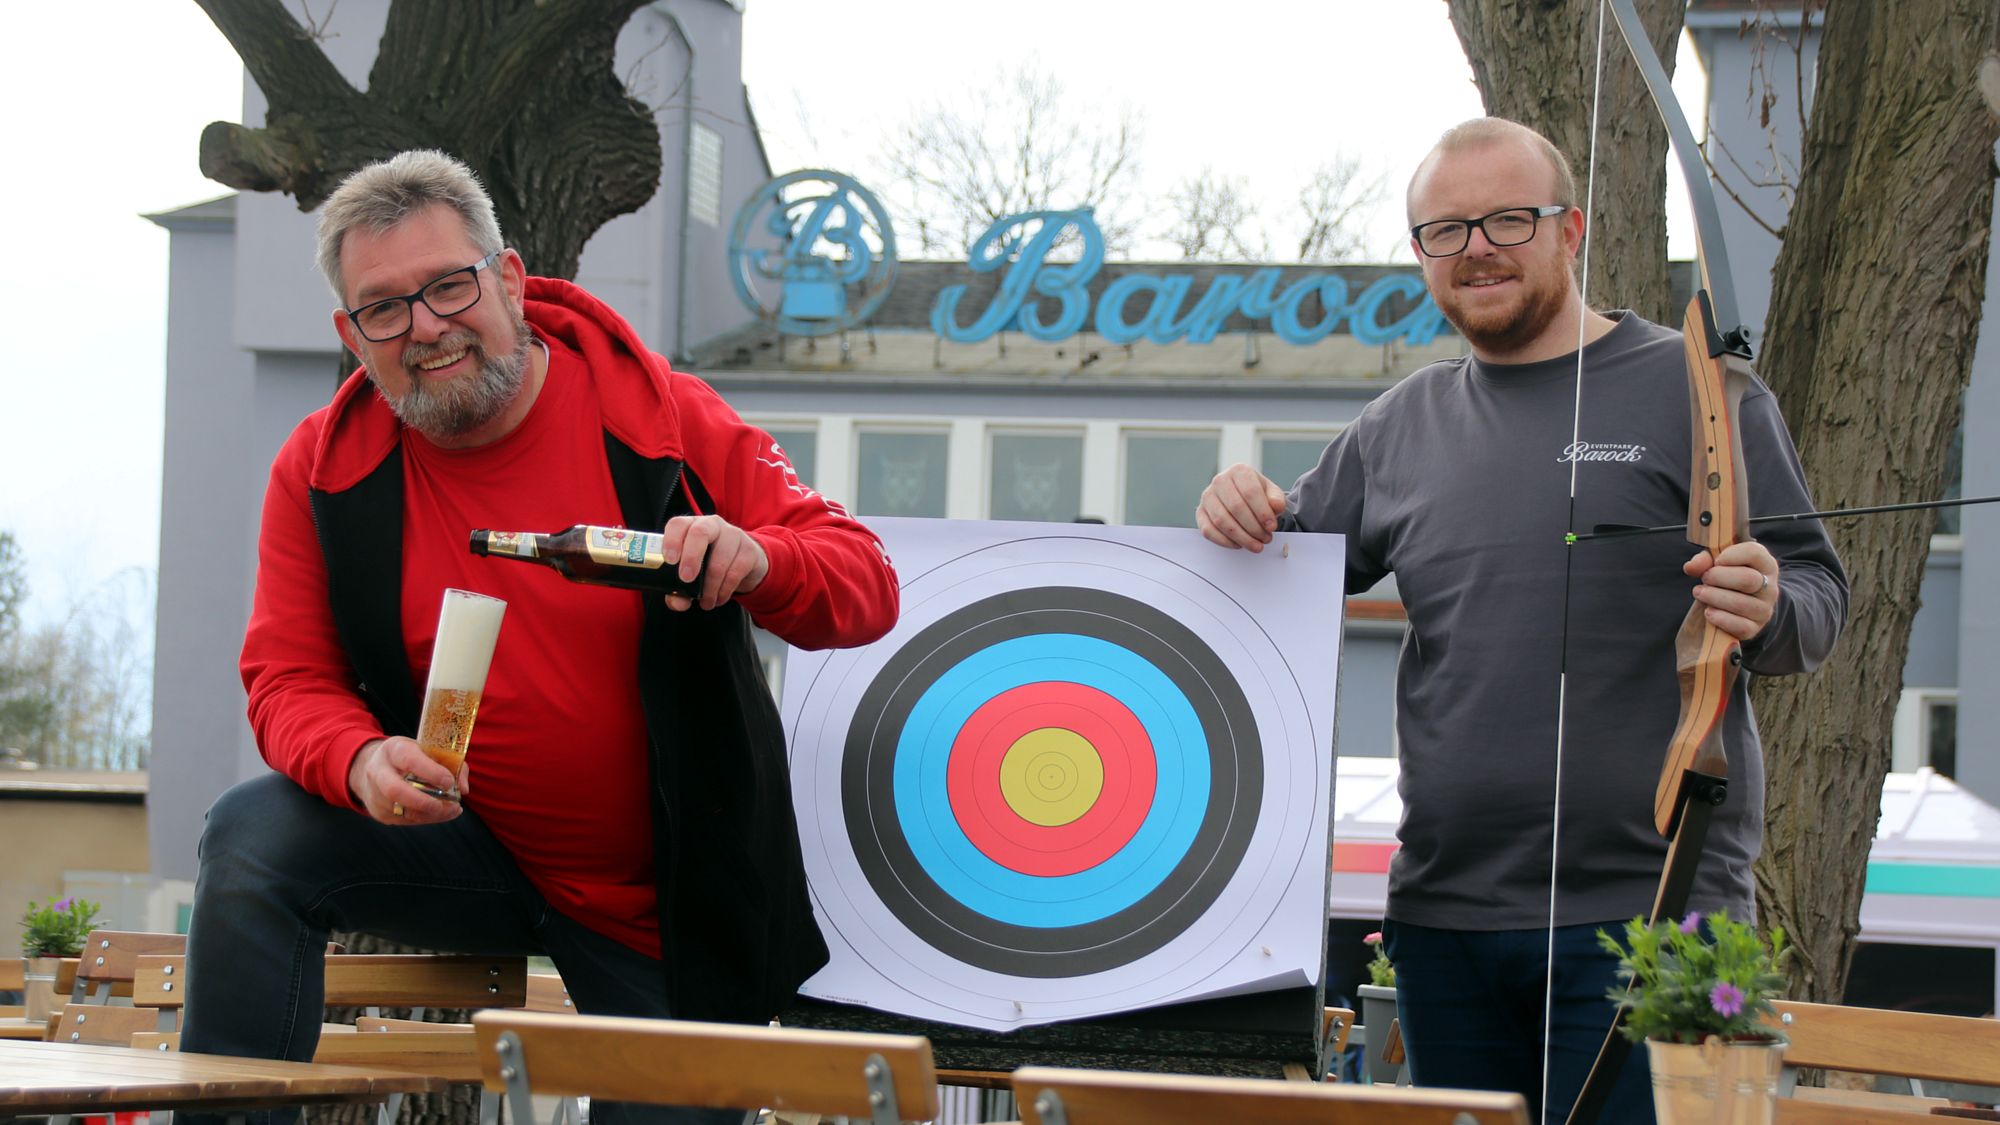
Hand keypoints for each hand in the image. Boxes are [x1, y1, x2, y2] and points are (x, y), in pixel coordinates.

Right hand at [347, 737, 462, 824]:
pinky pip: (404, 820)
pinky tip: (440, 813)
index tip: (449, 782)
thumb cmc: (410, 756)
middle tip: (449, 805)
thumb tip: (463, 789)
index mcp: (394, 750)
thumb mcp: (428, 749)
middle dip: (425, 801)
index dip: (431, 772)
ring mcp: (375, 793)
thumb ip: (451, 763)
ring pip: (401, 810)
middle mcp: (378, 771)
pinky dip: (426, 819)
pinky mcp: (378, 812)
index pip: (409, 761)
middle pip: (395, 790)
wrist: (375, 765)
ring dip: (431, 814)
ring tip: (452, 810)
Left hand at [656, 514, 768, 610]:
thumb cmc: (709, 565)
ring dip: (710, 588)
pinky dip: (724, 591)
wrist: (745, 564)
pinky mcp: (749, 550)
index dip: (672, 540)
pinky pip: (735, 573)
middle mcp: (712, 525)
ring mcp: (733, 535)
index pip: (678, 524)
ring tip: (706, 602)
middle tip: (686, 579)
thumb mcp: (691, 575)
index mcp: (691, 526)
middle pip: (700, 533)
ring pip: (719, 560)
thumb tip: (677, 602)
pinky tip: (719, 598)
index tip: (669, 560)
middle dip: (691, 557)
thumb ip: (679, 590)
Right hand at [1197, 464, 1287, 551]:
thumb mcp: (1271, 493)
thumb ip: (1277, 499)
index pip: (1251, 492)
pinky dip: (1225, 541)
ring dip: (1241, 537)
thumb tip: (1276, 507)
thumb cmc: (1256, 495)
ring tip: (1256, 545)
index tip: (1272, 527)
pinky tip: (1239, 545)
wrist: (1240, 496)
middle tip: (1265, 539)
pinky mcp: (1200, 512)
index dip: (1262, 512)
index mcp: (1239, 471)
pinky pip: (1208, 530)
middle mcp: (1220, 481)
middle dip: (1253, 528)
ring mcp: (1207, 497)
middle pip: (1236, 507)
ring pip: (1222, 521)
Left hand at [1685, 540, 1778, 641]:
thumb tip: (1691, 567)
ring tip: (1699, 593)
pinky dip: (1720, 618)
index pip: (1754, 553)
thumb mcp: (1716, 564)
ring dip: (1714, 597)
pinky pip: (1739, 625)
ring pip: (1741, 603)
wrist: (1734, 608)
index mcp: (1765, 564)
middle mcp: (1770, 587)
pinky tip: (1708, 612)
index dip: (1731, 555)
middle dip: (1718, 577)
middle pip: (1748, 579)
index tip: (1716, 560)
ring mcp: (1764, 610)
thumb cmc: (1726, 578)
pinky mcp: (1754, 628)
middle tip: (1705, 578)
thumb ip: (1704, 560)